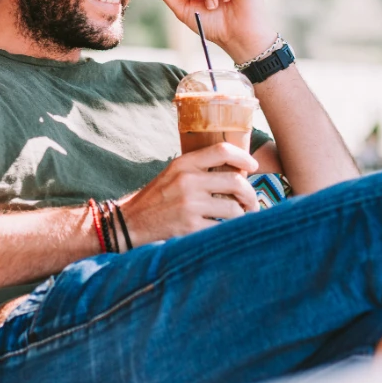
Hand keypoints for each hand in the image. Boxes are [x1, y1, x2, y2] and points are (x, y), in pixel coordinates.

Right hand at [119, 143, 258, 246]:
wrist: (129, 223)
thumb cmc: (156, 199)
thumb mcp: (173, 174)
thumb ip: (199, 170)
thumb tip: (237, 172)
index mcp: (184, 164)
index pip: (222, 150)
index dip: (243, 157)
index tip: (252, 167)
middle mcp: (187, 181)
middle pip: (236, 182)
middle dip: (250, 195)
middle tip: (251, 203)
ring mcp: (189, 205)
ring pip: (234, 210)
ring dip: (242, 216)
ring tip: (239, 219)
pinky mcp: (190, 228)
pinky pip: (222, 229)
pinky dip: (226, 231)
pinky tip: (223, 231)